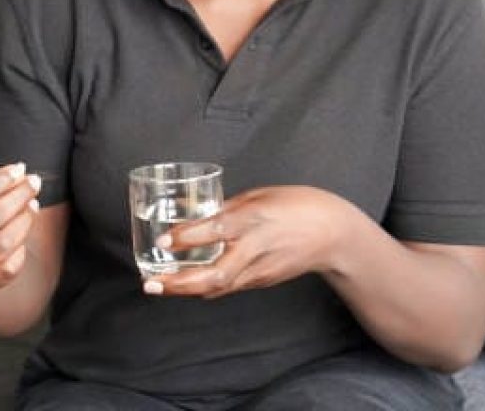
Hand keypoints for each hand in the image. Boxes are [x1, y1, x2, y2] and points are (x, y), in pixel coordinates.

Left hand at [142, 185, 349, 298]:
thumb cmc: (297, 205)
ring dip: (186, 289)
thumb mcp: (260, 195)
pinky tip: (186, 285)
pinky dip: (205, 287)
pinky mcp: (263, 280)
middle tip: (151, 283)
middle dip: (180, 282)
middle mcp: (255, 248)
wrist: (334, 233)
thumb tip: (199, 217)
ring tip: (158, 286)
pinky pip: (229, 286)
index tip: (164, 241)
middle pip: (215, 274)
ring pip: (218, 286)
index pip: (217, 230)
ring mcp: (260, 269)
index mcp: (255, 218)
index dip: (188, 237)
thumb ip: (228, 208)